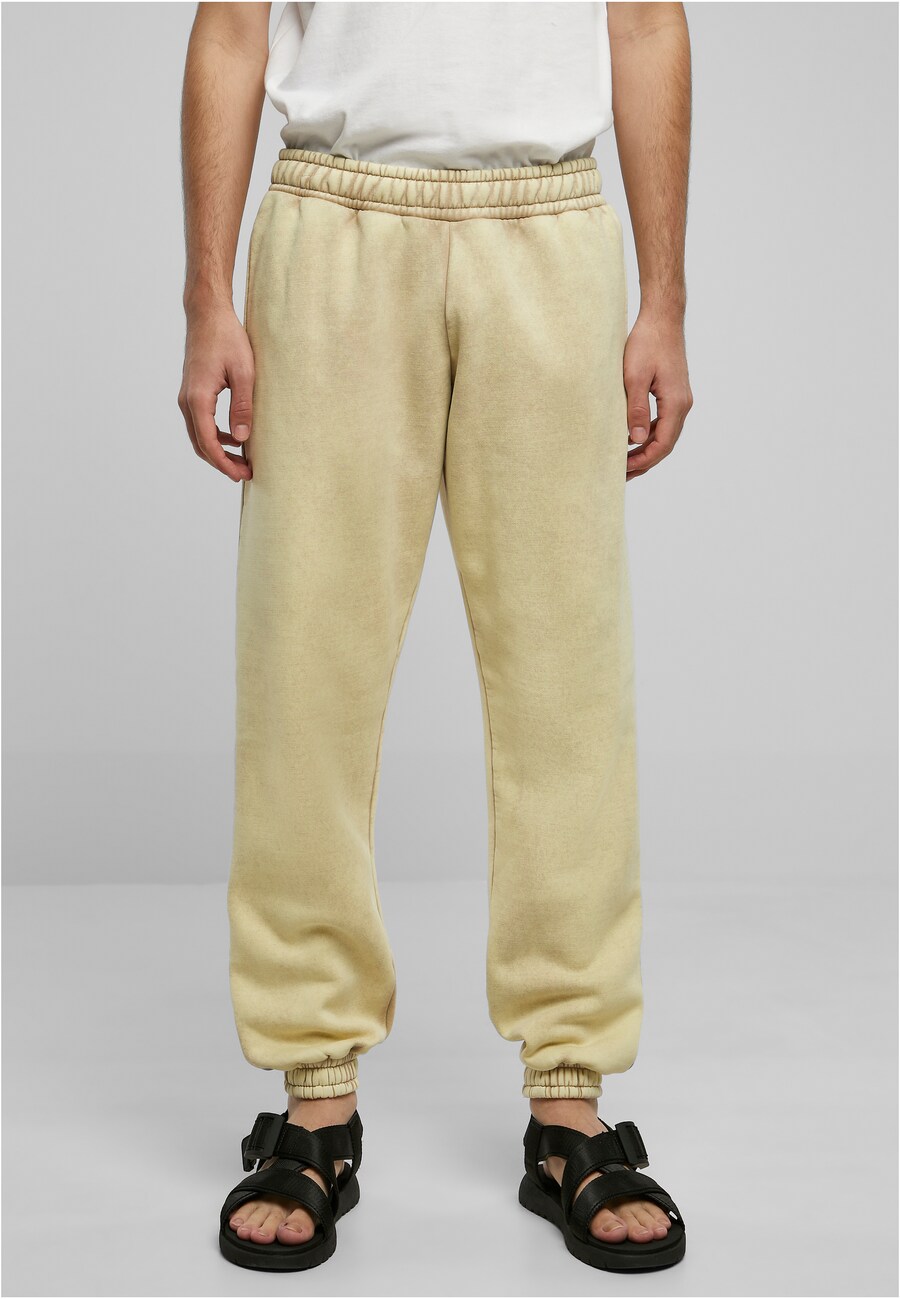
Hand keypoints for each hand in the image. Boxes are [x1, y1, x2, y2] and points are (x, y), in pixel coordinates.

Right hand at [178, 302, 253, 481]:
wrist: (207, 314)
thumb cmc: (227, 338)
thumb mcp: (244, 372)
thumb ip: (243, 406)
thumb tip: (242, 439)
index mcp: (198, 399)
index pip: (208, 443)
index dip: (224, 463)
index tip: (242, 475)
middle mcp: (187, 401)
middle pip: (200, 444)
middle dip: (221, 463)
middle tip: (245, 473)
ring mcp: (186, 397)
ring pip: (198, 435)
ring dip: (218, 451)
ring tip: (241, 461)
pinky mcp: (192, 392)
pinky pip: (200, 423)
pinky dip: (215, 436)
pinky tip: (234, 438)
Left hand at [622, 310, 692, 480]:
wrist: (662, 318)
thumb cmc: (647, 342)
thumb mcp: (635, 377)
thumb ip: (636, 410)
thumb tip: (637, 440)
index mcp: (676, 403)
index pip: (662, 445)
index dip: (642, 461)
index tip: (622, 470)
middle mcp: (683, 404)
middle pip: (665, 444)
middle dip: (644, 462)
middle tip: (620, 475)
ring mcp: (680, 399)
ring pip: (665, 435)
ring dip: (646, 450)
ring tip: (625, 463)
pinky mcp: (673, 393)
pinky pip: (663, 422)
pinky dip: (649, 435)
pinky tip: (633, 440)